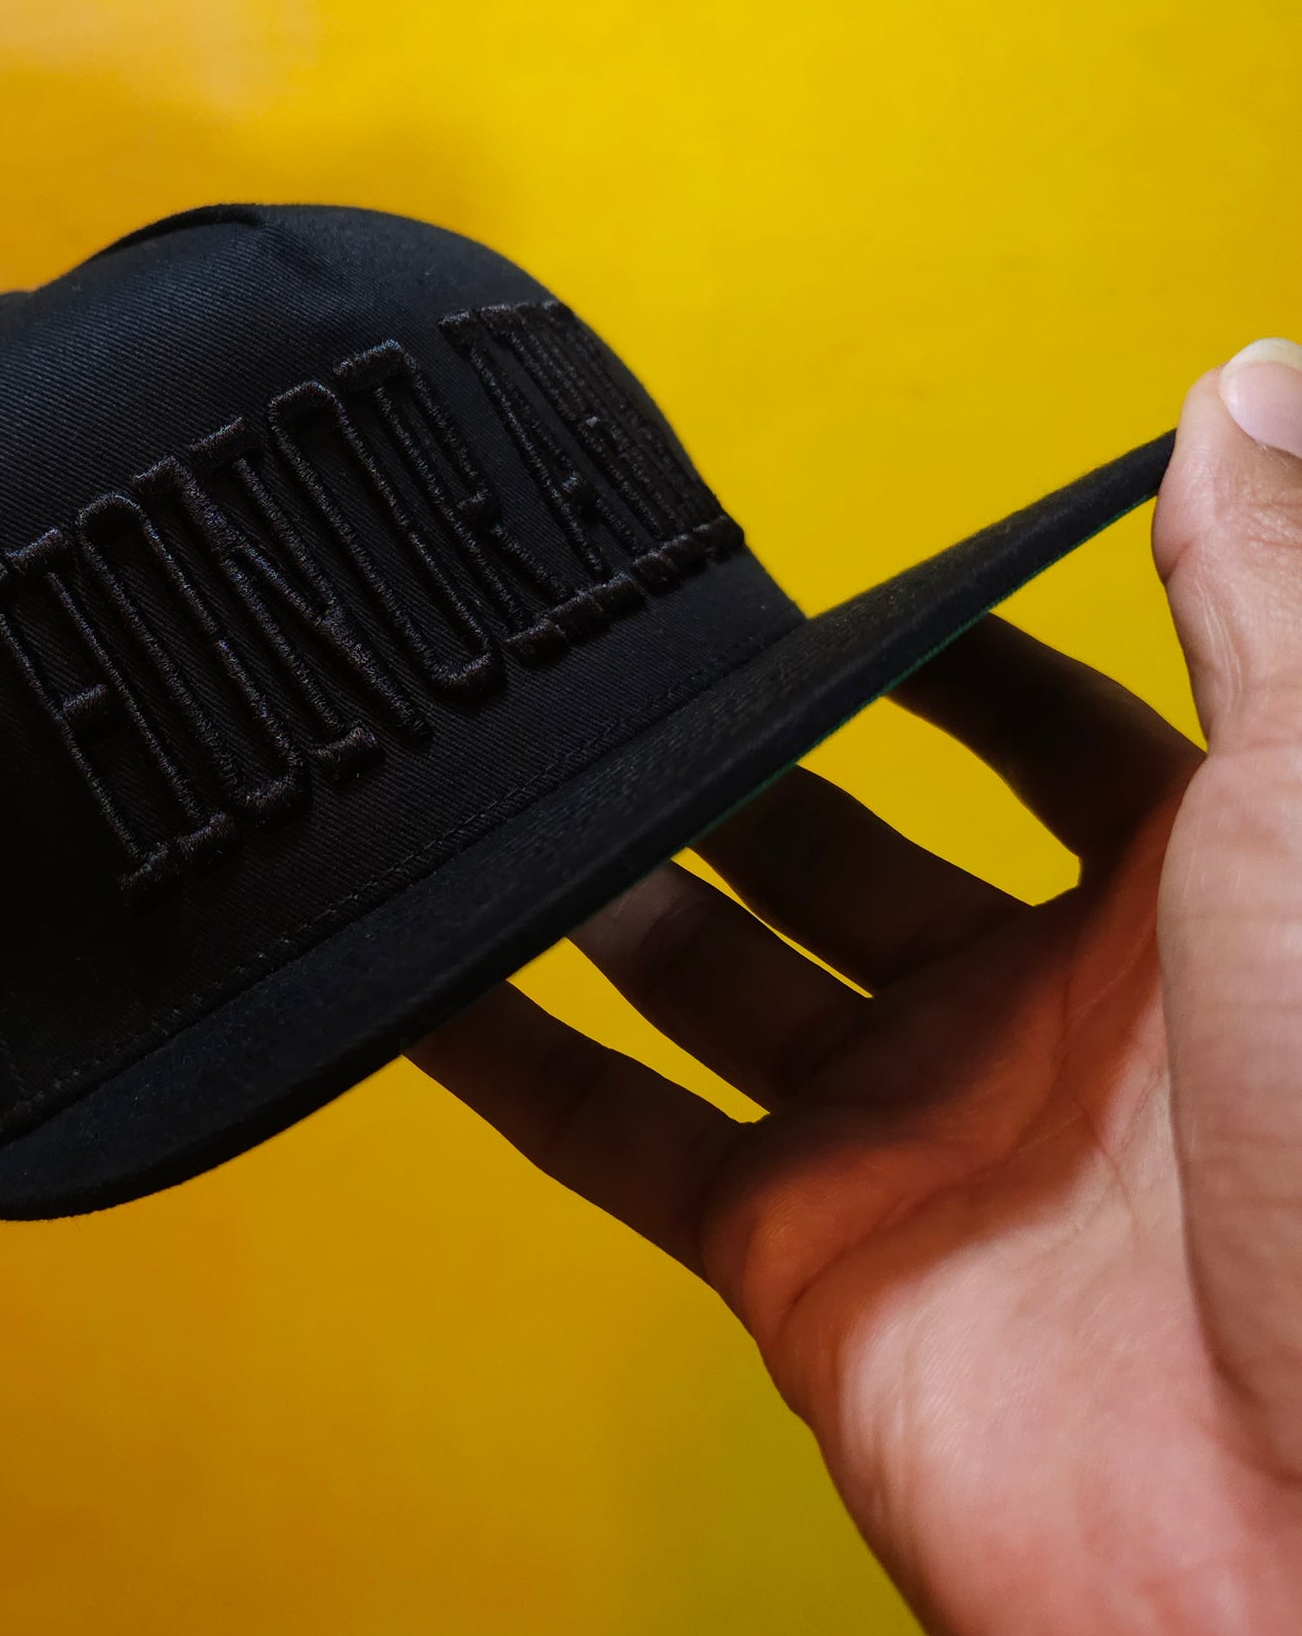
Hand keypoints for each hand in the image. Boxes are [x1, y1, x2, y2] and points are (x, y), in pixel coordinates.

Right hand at [415, 345, 1301, 1635]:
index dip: (949, 644)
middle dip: (738, 748)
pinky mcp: (804, 1260)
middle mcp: (1043, 1015)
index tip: (836, 573)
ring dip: (605, 871)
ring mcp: (912, 1136)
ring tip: (492, 762)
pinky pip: (620, 1133)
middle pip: (841, 835)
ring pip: (710, 964)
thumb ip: (1269, 596)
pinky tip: (418, 972)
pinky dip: (510, 1058)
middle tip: (607, 651)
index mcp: (1192, 903)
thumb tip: (1249, 376)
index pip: (1046, 725)